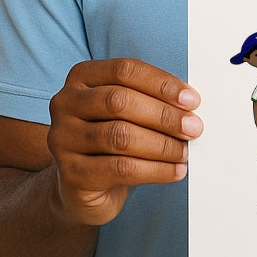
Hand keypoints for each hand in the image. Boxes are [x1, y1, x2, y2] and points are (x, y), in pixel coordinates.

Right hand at [48, 58, 202, 226]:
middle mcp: (65, 103)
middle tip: (194, 128)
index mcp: (82, 78)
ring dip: (162, 145)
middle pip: (120, 101)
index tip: (192, 100)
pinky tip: (175, 171)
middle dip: (164, 115)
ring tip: (185, 153)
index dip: (161, 84)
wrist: (83, 186)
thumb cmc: (112, 141)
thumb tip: (190, 106)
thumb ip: (150, 101)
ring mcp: (63, 138)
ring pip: (120, 136)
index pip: (125, 70)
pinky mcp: (71, 172)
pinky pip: (120, 168)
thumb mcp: (126, 113)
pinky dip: (155, 170)